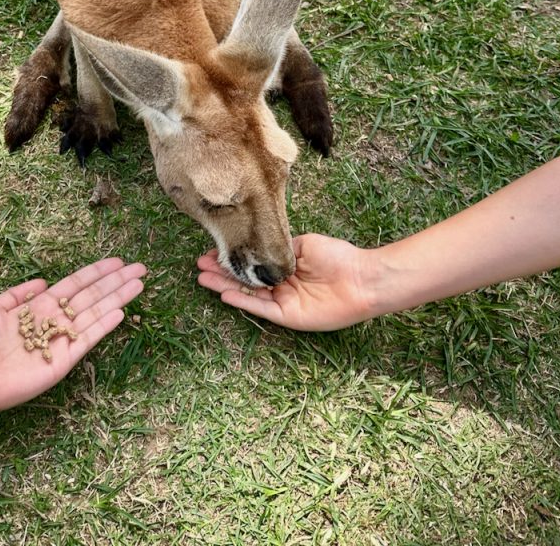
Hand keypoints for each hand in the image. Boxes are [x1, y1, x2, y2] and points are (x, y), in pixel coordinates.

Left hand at [0, 257, 145, 421]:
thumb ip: (18, 294)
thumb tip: (42, 282)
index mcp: (41, 307)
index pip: (76, 284)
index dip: (97, 272)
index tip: (118, 261)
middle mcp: (56, 321)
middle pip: (93, 295)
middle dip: (116, 281)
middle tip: (141, 267)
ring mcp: (62, 340)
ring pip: (96, 313)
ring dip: (118, 297)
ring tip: (139, 284)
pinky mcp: (64, 360)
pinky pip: (88, 339)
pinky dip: (104, 325)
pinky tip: (120, 311)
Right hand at [197, 234, 373, 331]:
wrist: (360, 278)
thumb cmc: (338, 257)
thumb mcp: (304, 244)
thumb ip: (280, 247)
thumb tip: (257, 243)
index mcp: (286, 265)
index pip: (254, 262)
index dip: (234, 257)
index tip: (213, 250)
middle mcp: (282, 284)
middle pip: (246, 279)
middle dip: (222, 272)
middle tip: (199, 265)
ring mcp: (284, 301)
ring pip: (248, 293)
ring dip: (225, 286)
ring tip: (203, 278)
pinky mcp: (288, 315)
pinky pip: (261, 308)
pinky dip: (243, 301)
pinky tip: (225, 294)